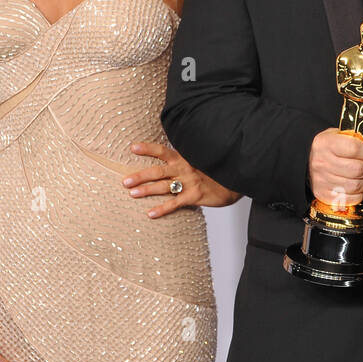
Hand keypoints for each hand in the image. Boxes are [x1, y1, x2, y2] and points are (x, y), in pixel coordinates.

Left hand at [122, 141, 242, 216]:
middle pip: (158, 171)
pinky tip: (150, 214)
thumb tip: (170, 159)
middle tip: (125, 181)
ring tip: (132, 194)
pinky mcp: (195, 196)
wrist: (237, 180)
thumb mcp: (201, 159)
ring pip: (163, 186)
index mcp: (185, 158)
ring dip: (146, 190)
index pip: (163, 151)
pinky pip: (175, 203)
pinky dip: (162, 209)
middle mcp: (185, 168)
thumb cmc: (216, 171)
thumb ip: (186, 159)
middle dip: (140, 176)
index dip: (148, 149)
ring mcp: (189, 182)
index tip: (132, 147)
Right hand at [308, 128, 362, 210]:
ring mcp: (320, 179)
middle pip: (357, 169)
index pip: (354, 148)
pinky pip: (350, 198)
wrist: (314, 161)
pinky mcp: (323, 194)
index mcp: (326, 143)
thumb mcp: (351, 136)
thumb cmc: (336, 148)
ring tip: (361, 175)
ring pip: (356, 185)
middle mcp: (320, 161)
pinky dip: (358, 193)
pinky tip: (354, 185)